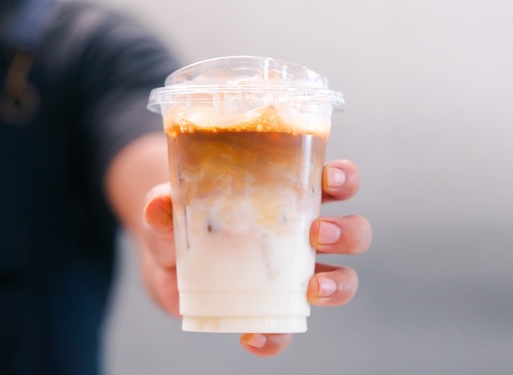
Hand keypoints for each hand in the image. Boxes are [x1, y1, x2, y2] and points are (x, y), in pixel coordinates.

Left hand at [142, 160, 371, 356]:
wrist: (167, 260)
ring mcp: (295, 273)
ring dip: (339, 284)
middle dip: (347, 232)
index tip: (329, 176)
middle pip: (353, 231)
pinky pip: (290, 328)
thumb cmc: (184, 218)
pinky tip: (254, 336)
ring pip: (343, 278)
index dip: (343, 177)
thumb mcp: (170, 206)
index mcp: (291, 195)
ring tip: (313, 288)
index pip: (334, 181)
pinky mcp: (274, 309)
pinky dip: (277, 337)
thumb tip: (160, 204)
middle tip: (318, 233)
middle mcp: (304, 234)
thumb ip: (163, 204)